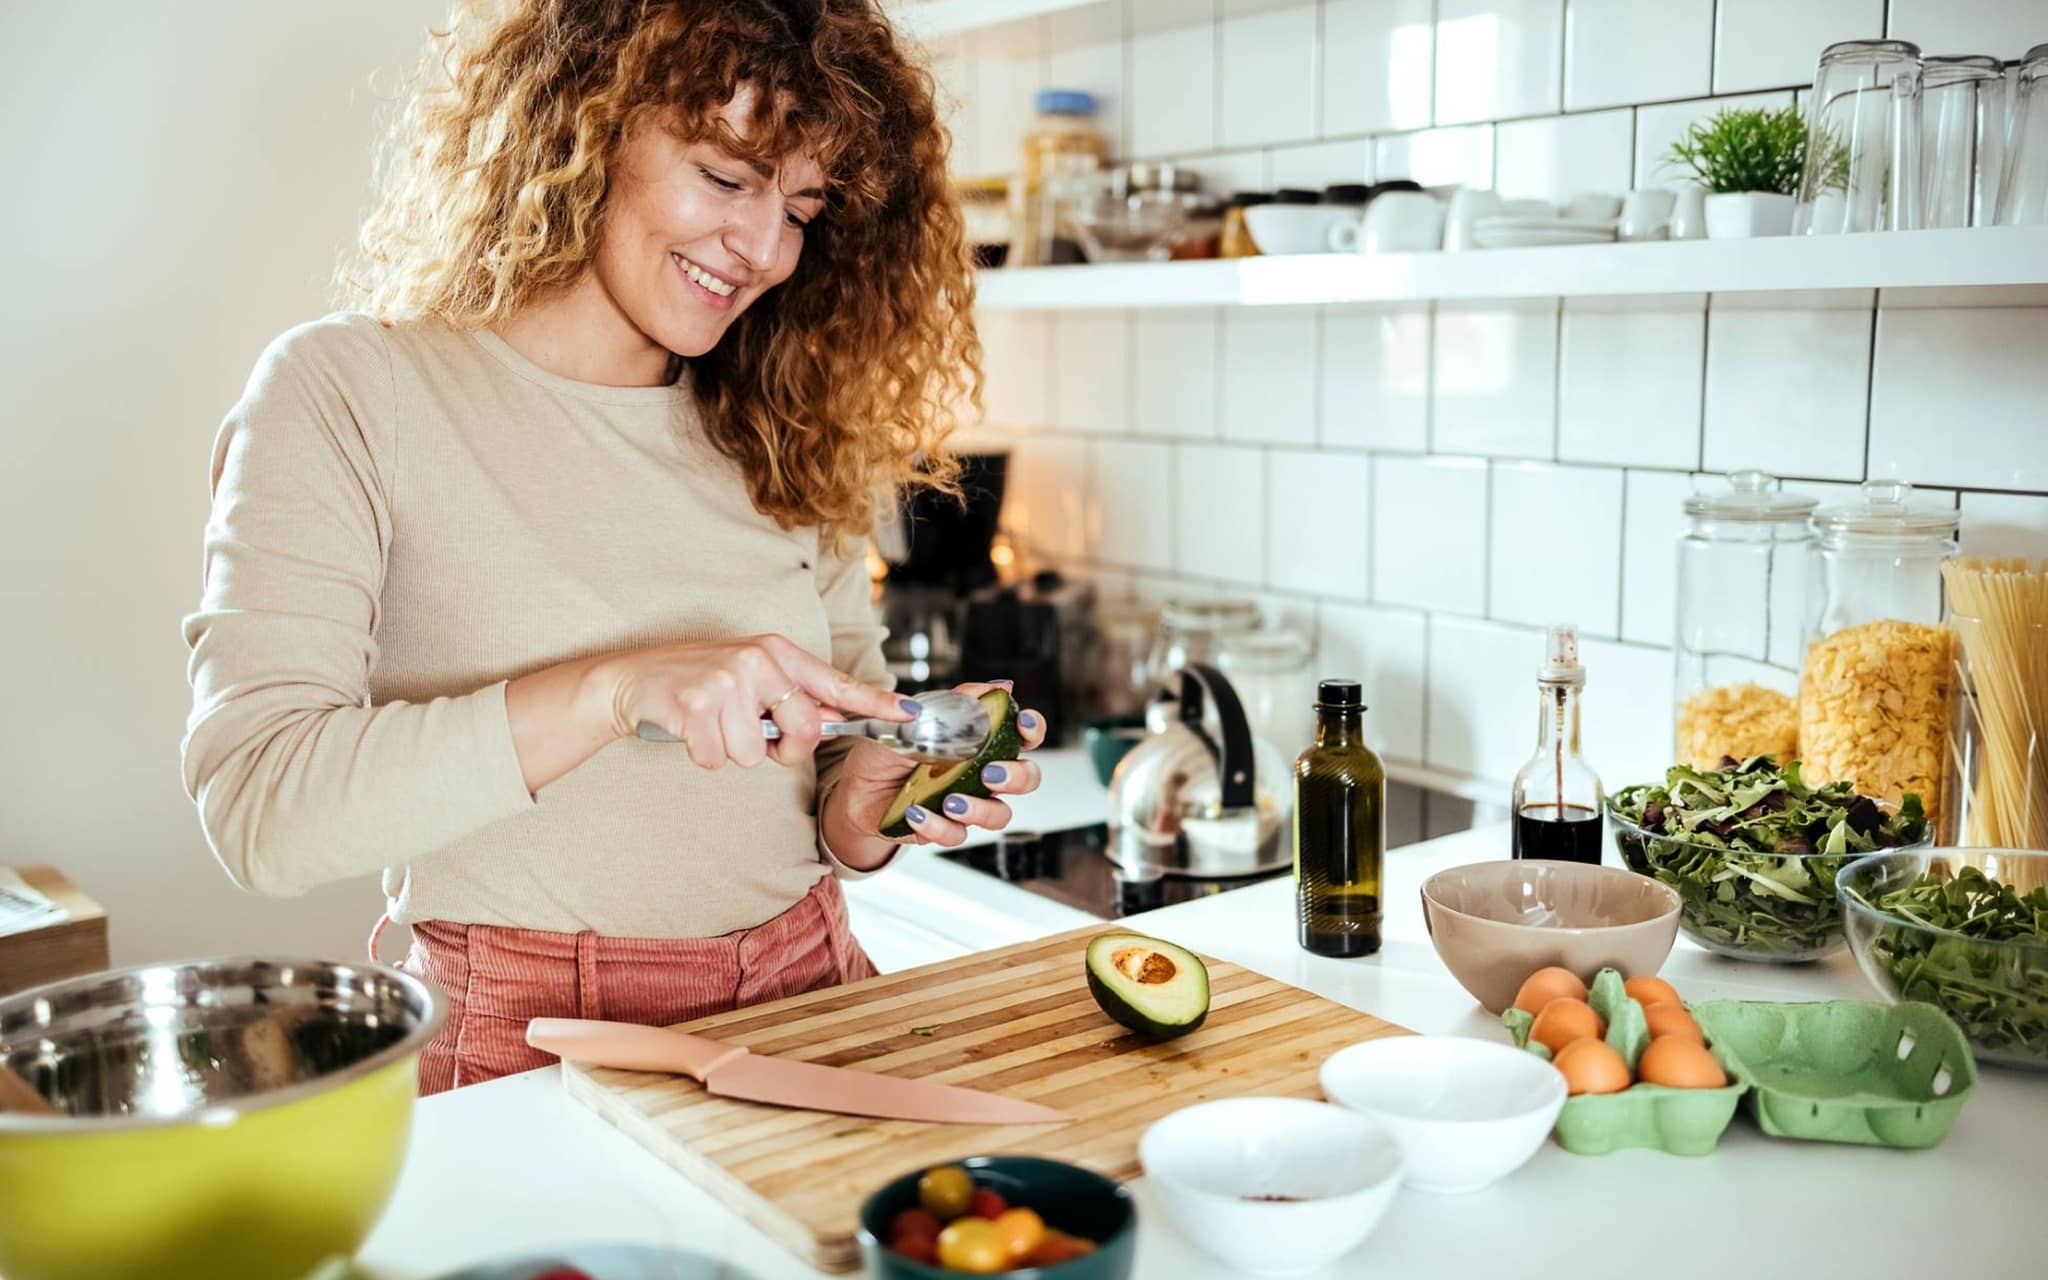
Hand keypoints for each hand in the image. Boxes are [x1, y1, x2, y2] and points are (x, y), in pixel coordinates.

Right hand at [592, 634, 913, 770]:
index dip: (875, 702)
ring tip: (711, 723)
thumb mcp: (751, 678)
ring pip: (754, 754)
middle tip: (757, 738)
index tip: (909, 714)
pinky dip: (703, 756)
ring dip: (731, 752)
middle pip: (804, 729)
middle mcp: (757, 661)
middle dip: (784, 750)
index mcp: (777, 653)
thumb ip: (791, 699)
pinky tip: (690, 730)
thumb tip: (833, 723)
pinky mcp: (696, 704)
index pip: (835, 684)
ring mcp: (726, 680)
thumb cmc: (699, 683)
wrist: (633, 678)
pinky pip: (718, 759)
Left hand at [822, 682, 1048, 857]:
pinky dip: (938, 825)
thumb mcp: (916, 718)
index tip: (1022, 725)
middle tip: (989, 772)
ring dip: (980, 808)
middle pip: (1026, 777)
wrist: (856, 787)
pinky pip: (957, 834)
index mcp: (982, 742)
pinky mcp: (946, 829)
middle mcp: (982, 774)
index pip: (1024, 735)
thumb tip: (998, 687)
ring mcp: (968, 803)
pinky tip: (916, 813)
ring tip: (950, 801)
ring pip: (999, 813)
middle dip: (1016, 776)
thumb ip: (957, 703)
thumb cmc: (890, 749)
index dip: (1033, 729)